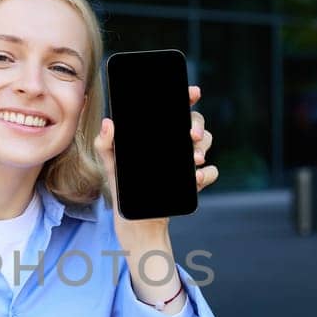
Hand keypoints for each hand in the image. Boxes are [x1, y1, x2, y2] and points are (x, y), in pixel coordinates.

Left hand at [94, 85, 219, 240]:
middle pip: (196, 122)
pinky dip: (207, 173)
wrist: (135, 223)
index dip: (187, 97)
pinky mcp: (194, 183)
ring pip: (207, 142)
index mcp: (158, 135)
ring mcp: (187, 162)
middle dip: (198, 125)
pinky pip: (211, 172)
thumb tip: (109, 123)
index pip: (176, 110)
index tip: (193, 93)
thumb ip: (105, 144)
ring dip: (203, 148)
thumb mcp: (110, 165)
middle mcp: (175, 145)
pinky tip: (195, 178)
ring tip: (194, 159)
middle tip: (191, 136)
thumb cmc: (123, 189)